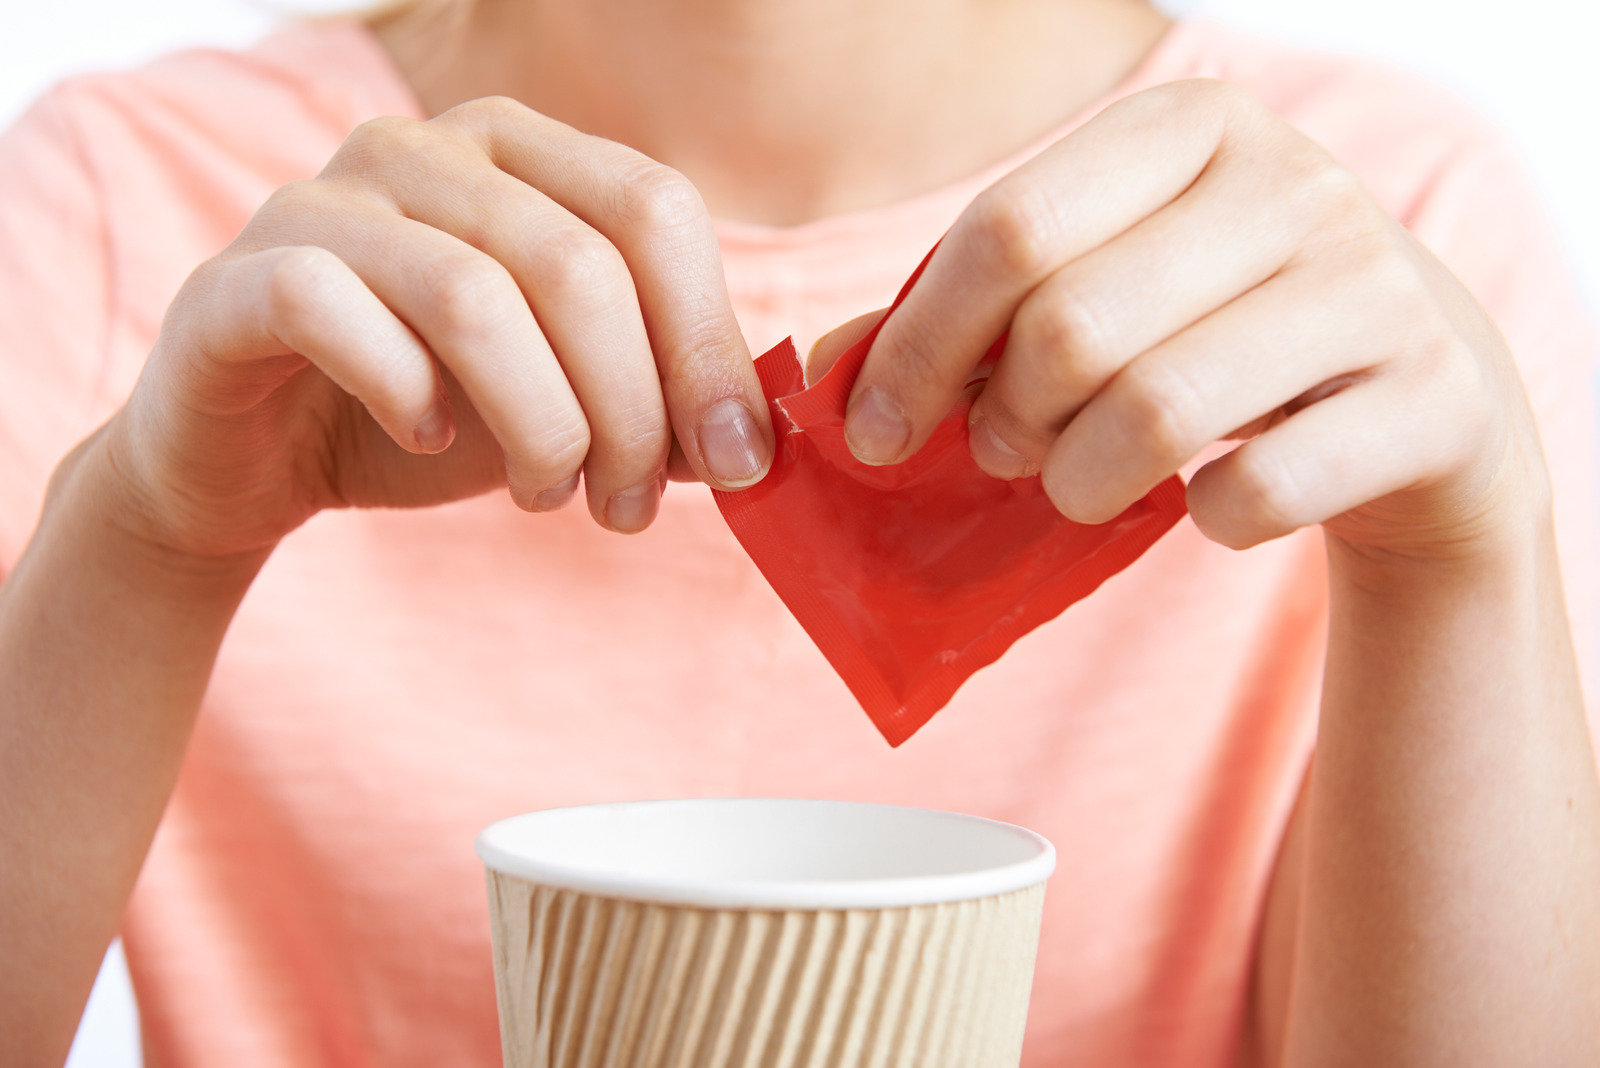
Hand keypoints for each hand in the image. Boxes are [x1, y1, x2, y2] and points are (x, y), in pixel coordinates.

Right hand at [102, 96, 773, 557]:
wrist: (257, 454)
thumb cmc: (428, 413)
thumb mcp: (565, 403)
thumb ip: (654, 400)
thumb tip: (748, 438)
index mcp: (523, 156)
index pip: (656, 211)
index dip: (709, 343)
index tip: (735, 460)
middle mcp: (426, 150)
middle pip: (580, 266)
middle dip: (630, 410)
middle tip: (628, 507)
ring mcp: (326, 200)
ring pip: (474, 296)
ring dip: (539, 424)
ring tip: (548, 497)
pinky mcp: (242, 274)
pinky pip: (339, 314)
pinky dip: (407, 395)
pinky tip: (429, 441)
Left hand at [840, 79, 1545, 562]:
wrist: (1423, 396)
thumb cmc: (1218, 335)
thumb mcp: (1101, 294)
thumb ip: (965, 321)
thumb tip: (825, 380)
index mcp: (1190, 128)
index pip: (1008, 229)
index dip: (917, 345)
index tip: (873, 430)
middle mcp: (1293, 182)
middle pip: (1069, 328)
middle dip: (1002, 421)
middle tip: (1001, 453)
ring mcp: (1375, 285)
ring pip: (1155, 412)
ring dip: (1080, 482)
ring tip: (1078, 486)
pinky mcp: (1431, 397)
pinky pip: (1259, 491)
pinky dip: (1208, 519)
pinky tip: (1207, 503)